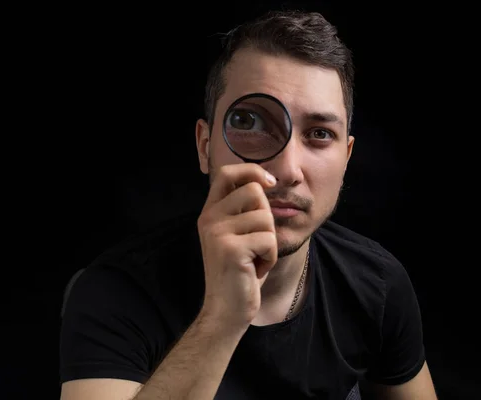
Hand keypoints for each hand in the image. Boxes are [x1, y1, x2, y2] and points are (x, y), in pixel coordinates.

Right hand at [197, 163, 277, 328]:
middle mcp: (209, 218)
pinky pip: (269, 240)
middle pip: (255, 192)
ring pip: (266, 218)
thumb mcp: (238, 234)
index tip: (270, 182)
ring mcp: (217, 232)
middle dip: (267, 218)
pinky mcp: (230, 249)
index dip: (252, 170)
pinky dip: (270, 257)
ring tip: (255, 258)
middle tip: (257, 242)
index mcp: (210, 211)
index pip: (228, 173)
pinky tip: (256, 269)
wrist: (226, 310)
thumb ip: (244, 209)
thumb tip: (266, 180)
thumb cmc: (240, 271)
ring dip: (270, 241)